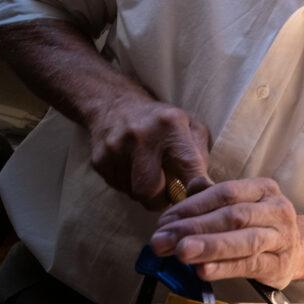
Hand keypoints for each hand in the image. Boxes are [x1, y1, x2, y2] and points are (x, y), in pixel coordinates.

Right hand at [87, 93, 210, 209]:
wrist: (116, 104)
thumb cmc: (163, 121)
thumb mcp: (191, 126)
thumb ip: (200, 155)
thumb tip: (203, 188)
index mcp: (171, 125)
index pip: (187, 165)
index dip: (195, 189)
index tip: (198, 199)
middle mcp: (142, 136)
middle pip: (151, 190)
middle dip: (162, 199)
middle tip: (168, 194)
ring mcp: (117, 149)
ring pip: (134, 193)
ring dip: (146, 193)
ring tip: (151, 176)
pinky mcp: (99, 160)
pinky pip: (119, 188)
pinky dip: (130, 186)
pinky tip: (133, 170)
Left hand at [149, 178, 303, 288]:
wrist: (301, 249)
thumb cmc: (259, 225)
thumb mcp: (240, 205)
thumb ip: (211, 200)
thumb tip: (180, 201)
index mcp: (264, 189)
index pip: (225, 193)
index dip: (193, 206)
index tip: (164, 221)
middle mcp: (277, 209)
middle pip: (234, 216)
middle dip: (194, 227)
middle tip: (162, 240)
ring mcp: (282, 238)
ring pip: (245, 241)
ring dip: (209, 247)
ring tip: (180, 252)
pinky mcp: (279, 265)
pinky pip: (250, 266)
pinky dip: (224, 268)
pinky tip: (202, 271)